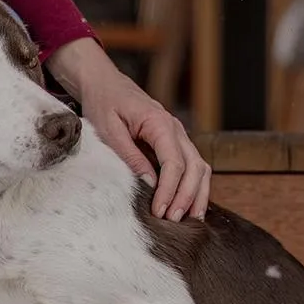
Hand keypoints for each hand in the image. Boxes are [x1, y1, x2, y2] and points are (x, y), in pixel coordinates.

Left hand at [49, 37, 210, 220]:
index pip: (174, 162)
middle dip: (186, 196)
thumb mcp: (109, 130)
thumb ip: (130, 156)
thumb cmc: (104, 104)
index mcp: (160, 123)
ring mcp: (178, 135)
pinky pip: (192, 165)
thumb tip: (149, 183)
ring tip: (190, 219)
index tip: (159, 211)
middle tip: (173, 220)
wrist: (105, 84)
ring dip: (197, 193)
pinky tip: (189, 204)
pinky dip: (194, 185)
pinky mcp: (173, 142)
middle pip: (195, 167)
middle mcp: (175, 129)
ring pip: (200, 167)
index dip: (170, 190)